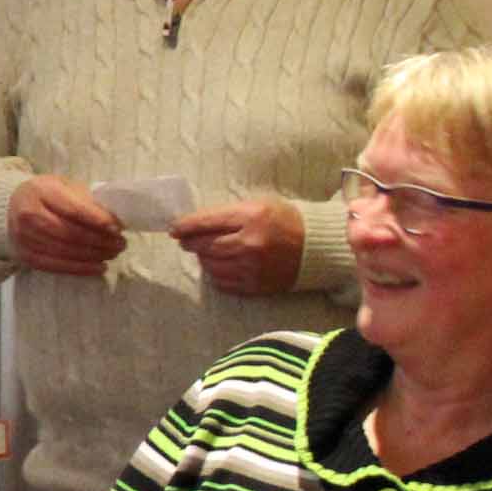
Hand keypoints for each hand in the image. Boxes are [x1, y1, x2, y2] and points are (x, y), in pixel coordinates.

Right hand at [8, 175, 125, 276]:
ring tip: (113, 253)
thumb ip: (86, 200)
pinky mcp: (25, 256)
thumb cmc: (46, 195)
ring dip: (94, 255)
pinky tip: (99, 267)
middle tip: (121, 243)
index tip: (118, 227)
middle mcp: (28, 215)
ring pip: (65, 252)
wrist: (11, 207)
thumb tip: (114, 220)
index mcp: (40, 191)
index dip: (98, 220)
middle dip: (100, 241)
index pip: (73, 209)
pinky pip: (57, 266)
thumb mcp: (64, 186)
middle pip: (70, 233)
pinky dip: (81, 269)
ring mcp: (24, 238)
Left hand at [171, 196, 305, 295]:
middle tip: (185, 240)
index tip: (174, 228)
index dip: (186, 225)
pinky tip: (222, 266)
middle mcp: (250, 244)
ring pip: (211, 266)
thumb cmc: (285, 219)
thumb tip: (195, 222)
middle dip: (190, 243)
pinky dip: (217, 274)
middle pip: (204, 246)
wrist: (318, 246)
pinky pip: (223, 283)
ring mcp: (253, 268)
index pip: (207, 222)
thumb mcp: (258, 205)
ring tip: (207, 252)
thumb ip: (228, 213)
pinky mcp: (256, 286)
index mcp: (251, 218)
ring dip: (204, 259)